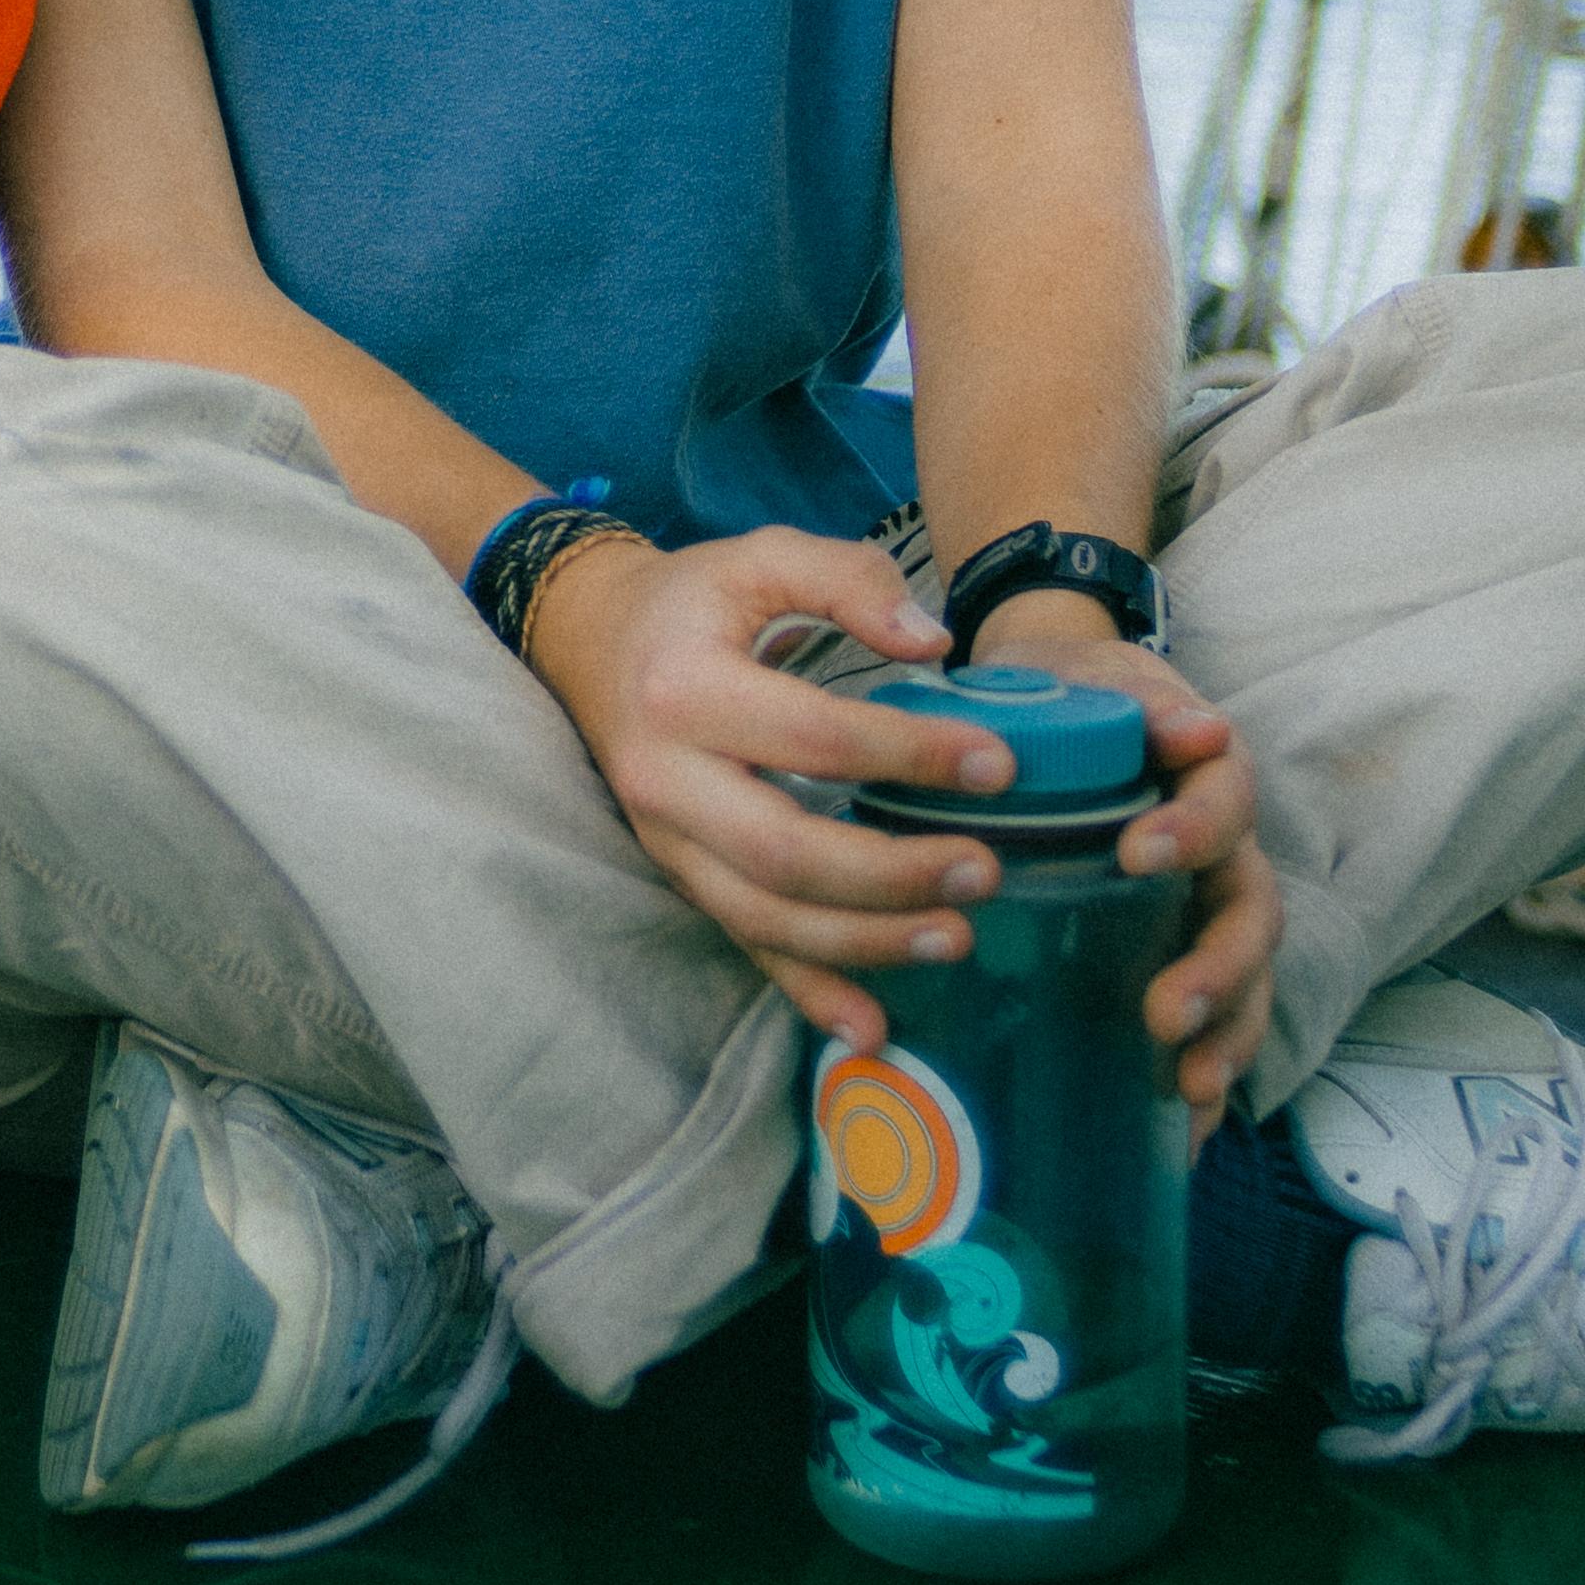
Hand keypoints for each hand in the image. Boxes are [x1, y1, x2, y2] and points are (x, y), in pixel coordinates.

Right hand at [521, 527, 1032, 1050]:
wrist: (588, 642)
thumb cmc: (692, 601)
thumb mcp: (759, 556)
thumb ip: (848, 580)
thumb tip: (932, 644)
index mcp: (686, 690)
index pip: (813, 736)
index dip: (909, 755)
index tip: (996, 765)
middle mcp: (665, 779)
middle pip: (785, 852)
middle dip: (892, 874)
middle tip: (984, 869)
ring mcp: (668, 841)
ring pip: (766, 917)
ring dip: (866, 942)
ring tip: (958, 935)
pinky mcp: (681, 877)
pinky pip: (745, 945)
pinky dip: (809, 995)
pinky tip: (872, 1029)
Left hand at [962, 596, 1282, 1108]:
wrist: (1065, 697)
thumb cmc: (1075, 693)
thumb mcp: (1090, 676)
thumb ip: (1125, 699)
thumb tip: (1194, 729)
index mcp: (1204, 775)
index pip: (1225, 800)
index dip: (1195, 829)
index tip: (1139, 852)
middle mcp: (1223, 850)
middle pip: (1251, 913)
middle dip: (1218, 968)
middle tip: (1164, 1011)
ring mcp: (1209, 907)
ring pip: (1247, 976)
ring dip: (1227, 1034)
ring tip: (1191, 1086)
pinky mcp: (1183, 950)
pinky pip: (1215, 1019)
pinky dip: (1208, 1075)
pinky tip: (1186, 1135)